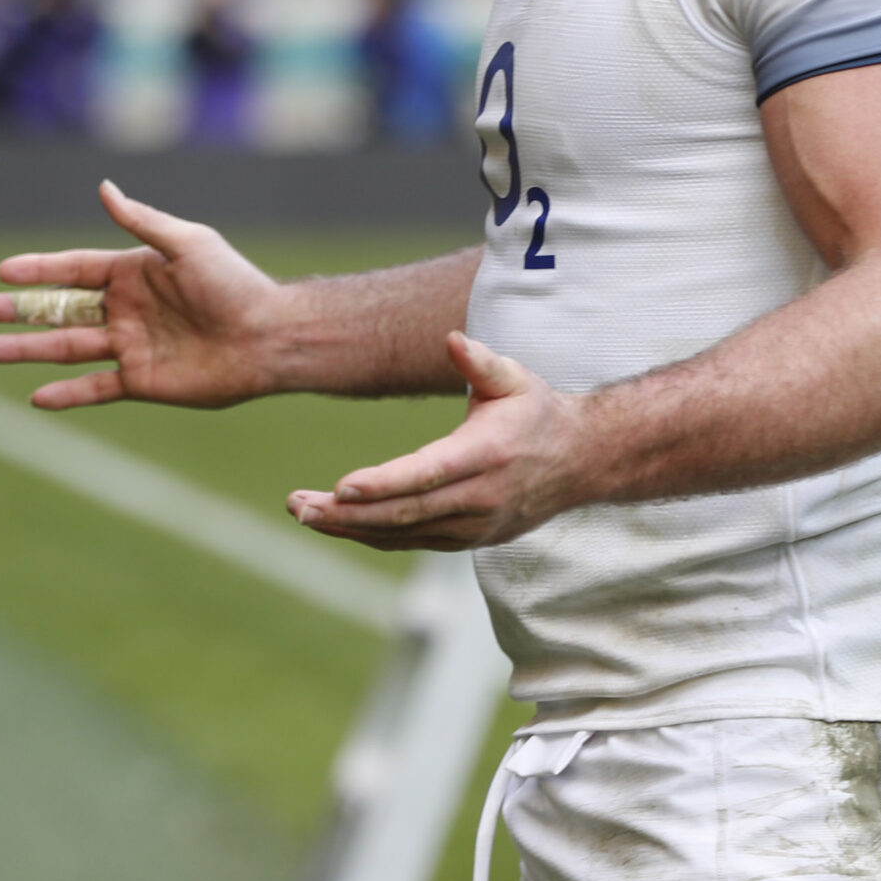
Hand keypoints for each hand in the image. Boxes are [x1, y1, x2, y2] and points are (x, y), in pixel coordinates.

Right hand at [0, 180, 286, 409]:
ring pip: (65, 348)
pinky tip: (36, 397)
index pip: (73, 270)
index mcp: (133, 273)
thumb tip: (104, 188)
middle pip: (60, 310)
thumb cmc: (235, 284)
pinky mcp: (141, 381)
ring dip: (26, 350)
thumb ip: (142, 221)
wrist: (269, 337)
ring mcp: (130, 346)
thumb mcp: (188, 242)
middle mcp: (125, 309)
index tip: (3, 272)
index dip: (39, 270)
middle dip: (21, 311)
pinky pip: (94, 388)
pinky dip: (66, 394)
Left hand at [288, 331, 584, 549]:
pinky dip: (373, 535)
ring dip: (350, 527)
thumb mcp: (515, 379)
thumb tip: (451, 339)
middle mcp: (480, 497)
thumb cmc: (538, 411)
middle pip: (404, 512)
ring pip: (403, 533)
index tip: (339, 488)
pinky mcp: (468, 540)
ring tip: (303, 513)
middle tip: (298, 506)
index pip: (426, 474)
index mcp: (486, 455)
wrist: (582, 462)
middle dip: (346, 513)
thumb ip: (480, 362)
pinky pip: (412, 541)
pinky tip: (337, 523)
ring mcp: (474, 525)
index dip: (382, 485)